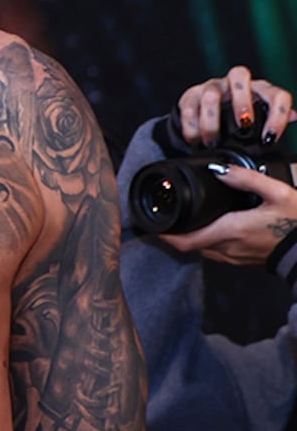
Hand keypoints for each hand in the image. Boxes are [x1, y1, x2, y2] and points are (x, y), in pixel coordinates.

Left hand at [155, 166, 296, 265]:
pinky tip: (208, 230)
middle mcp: (227, 247)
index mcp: (230, 230)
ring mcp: (233, 257)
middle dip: (173, 234)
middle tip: (165, 219)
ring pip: (200, 250)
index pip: (185, 240)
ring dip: (189, 239)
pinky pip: (214, 253)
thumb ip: (248, 179)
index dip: (165, 234)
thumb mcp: (277, 193)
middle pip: (188, 245)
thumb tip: (220, 169)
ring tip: (182, 222)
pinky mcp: (241, 260)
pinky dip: (204, 242)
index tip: (152, 224)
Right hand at [174, 64, 289, 145]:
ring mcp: (211, 87)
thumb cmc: (237, 119)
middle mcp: (235, 83)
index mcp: (260, 89)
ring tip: (212, 142)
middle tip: (243, 127)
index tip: (269, 139)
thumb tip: (295, 115)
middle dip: (242, 102)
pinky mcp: (190, 96)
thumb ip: (276, 118)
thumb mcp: (260, 120)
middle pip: (239, 76)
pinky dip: (192, 127)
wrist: (204, 115)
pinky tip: (196, 140)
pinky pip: (189, 108)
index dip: (277, 115)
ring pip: (211, 95)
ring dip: (211, 122)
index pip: (276, 94)